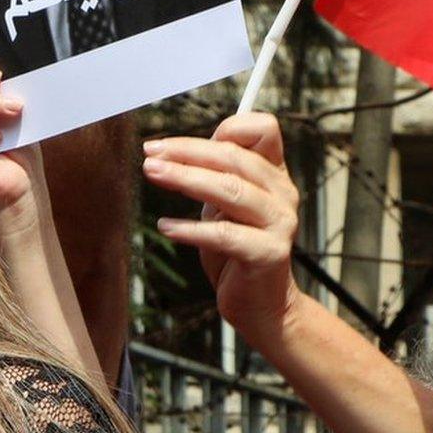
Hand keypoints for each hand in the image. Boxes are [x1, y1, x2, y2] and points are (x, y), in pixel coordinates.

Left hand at [141, 112, 301, 343]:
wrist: (261, 304)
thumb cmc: (235, 252)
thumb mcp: (224, 207)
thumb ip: (214, 177)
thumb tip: (173, 150)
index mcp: (274, 174)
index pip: (264, 129)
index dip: (225, 128)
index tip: (176, 143)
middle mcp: (283, 193)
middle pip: (235, 157)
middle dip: (187, 152)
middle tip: (150, 154)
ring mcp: (280, 223)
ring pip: (230, 189)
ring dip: (186, 179)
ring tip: (152, 174)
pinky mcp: (268, 253)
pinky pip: (225, 235)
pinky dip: (191, 229)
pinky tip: (165, 227)